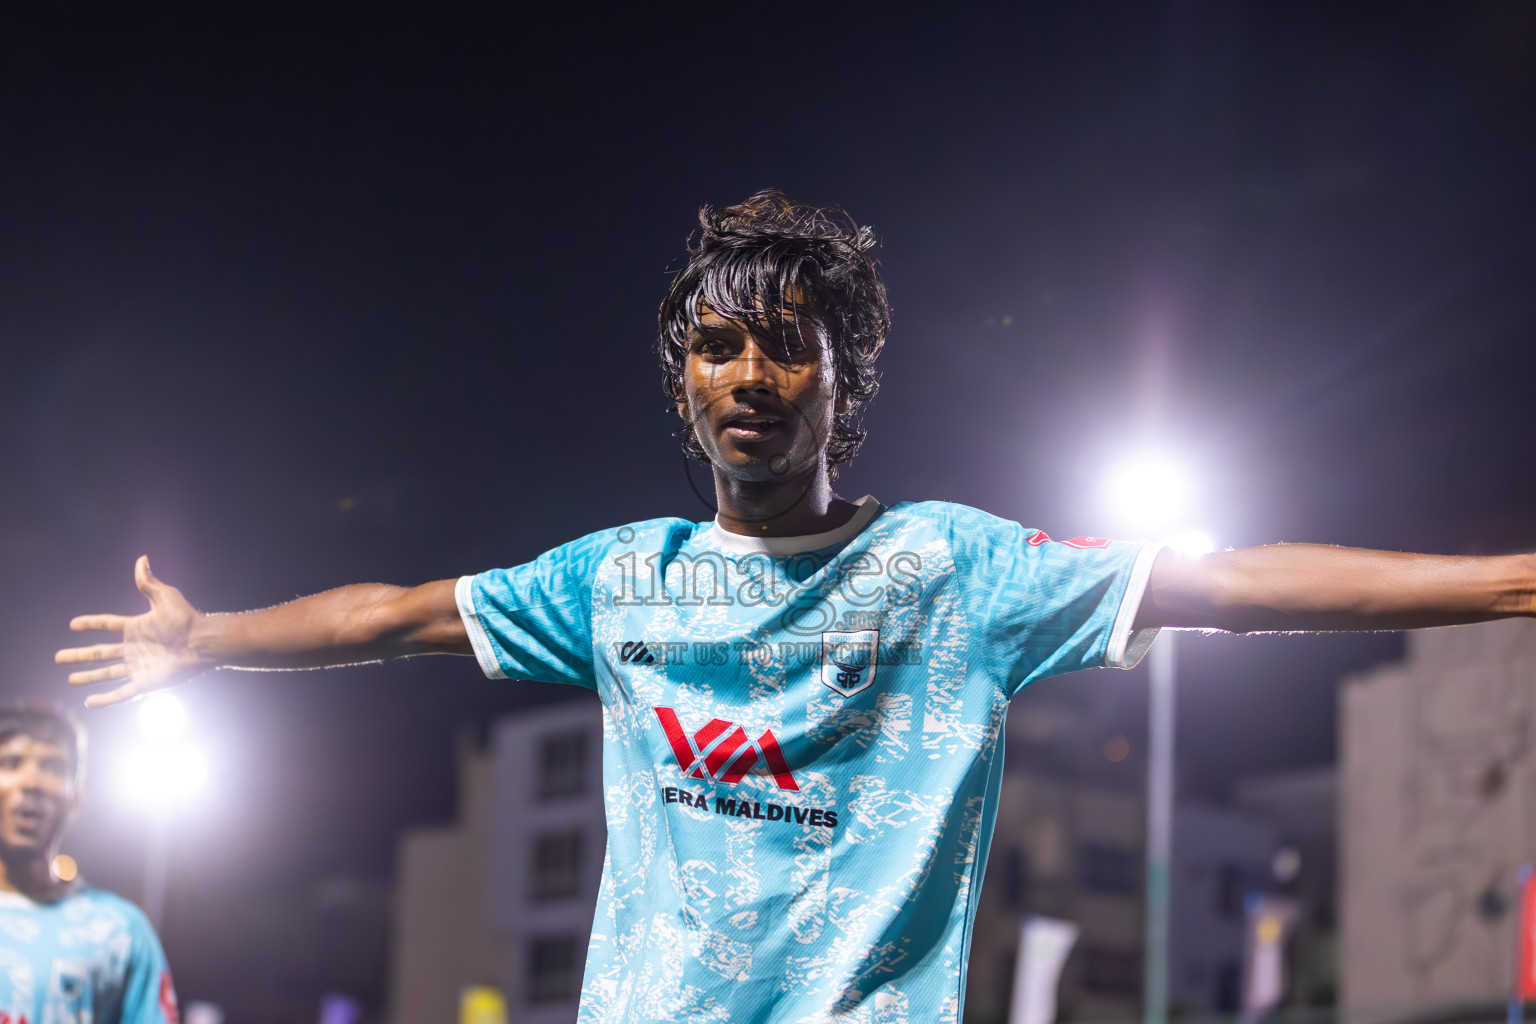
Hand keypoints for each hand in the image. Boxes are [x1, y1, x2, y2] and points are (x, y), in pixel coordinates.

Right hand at [55, 556, 209, 707]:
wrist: (202, 644)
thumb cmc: (186, 620)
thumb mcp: (165, 597)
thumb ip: (149, 583)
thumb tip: (141, 560)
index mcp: (136, 628)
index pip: (107, 625)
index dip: (91, 624)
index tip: (73, 624)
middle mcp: (134, 648)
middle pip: (100, 653)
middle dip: (79, 656)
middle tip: (59, 657)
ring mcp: (138, 667)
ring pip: (106, 674)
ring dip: (88, 677)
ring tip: (70, 680)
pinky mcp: (145, 683)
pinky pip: (121, 694)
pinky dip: (105, 700)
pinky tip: (90, 702)